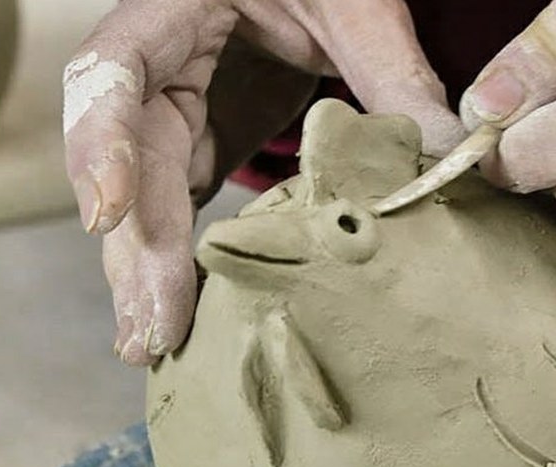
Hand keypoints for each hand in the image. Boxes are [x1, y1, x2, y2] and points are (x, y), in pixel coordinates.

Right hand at [64, 0, 463, 364]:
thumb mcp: (356, 7)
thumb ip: (391, 70)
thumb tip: (452, 155)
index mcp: (172, 13)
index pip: (112, 74)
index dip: (103, 144)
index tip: (109, 215)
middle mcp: (157, 70)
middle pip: (127, 160)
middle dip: (137, 248)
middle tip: (152, 331)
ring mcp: (173, 114)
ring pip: (144, 196)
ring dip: (147, 272)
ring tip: (152, 343)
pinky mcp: (197, 145)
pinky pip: (174, 206)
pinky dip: (175, 261)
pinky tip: (179, 311)